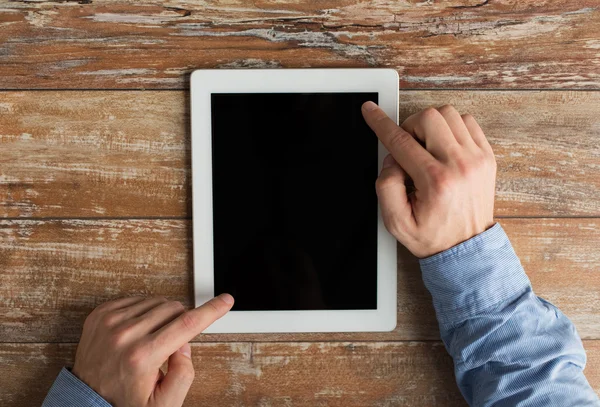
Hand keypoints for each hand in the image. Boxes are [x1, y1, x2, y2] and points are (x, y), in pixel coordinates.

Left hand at [72, 294, 233, 406]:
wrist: (86, 401)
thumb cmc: (125, 403)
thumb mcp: (163, 404)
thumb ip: (183, 375)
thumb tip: (184, 344)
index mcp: (142, 356)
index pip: (187, 324)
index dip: (211, 311)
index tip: (226, 300)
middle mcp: (124, 335)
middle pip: (173, 309)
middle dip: (181, 322)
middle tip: (170, 346)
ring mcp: (109, 322)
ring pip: (156, 302)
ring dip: (162, 317)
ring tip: (152, 340)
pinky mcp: (100, 314)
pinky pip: (136, 300)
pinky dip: (144, 312)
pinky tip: (139, 331)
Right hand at [361, 102, 495, 257]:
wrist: (467, 249)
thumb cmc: (433, 236)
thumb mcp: (396, 222)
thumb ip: (386, 187)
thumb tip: (392, 160)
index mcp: (435, 181)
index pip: (401, 142)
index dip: (381, 123)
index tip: (370, 111)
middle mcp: (460, 165)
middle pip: (429, 118)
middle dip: (410, 127)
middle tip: (408, 148)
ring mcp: (477, 158)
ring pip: (450, 114)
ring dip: (431, 125)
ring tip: (426, 147)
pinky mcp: (487, 156)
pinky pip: (468, 122)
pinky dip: (451, 127)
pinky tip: (443, 146)